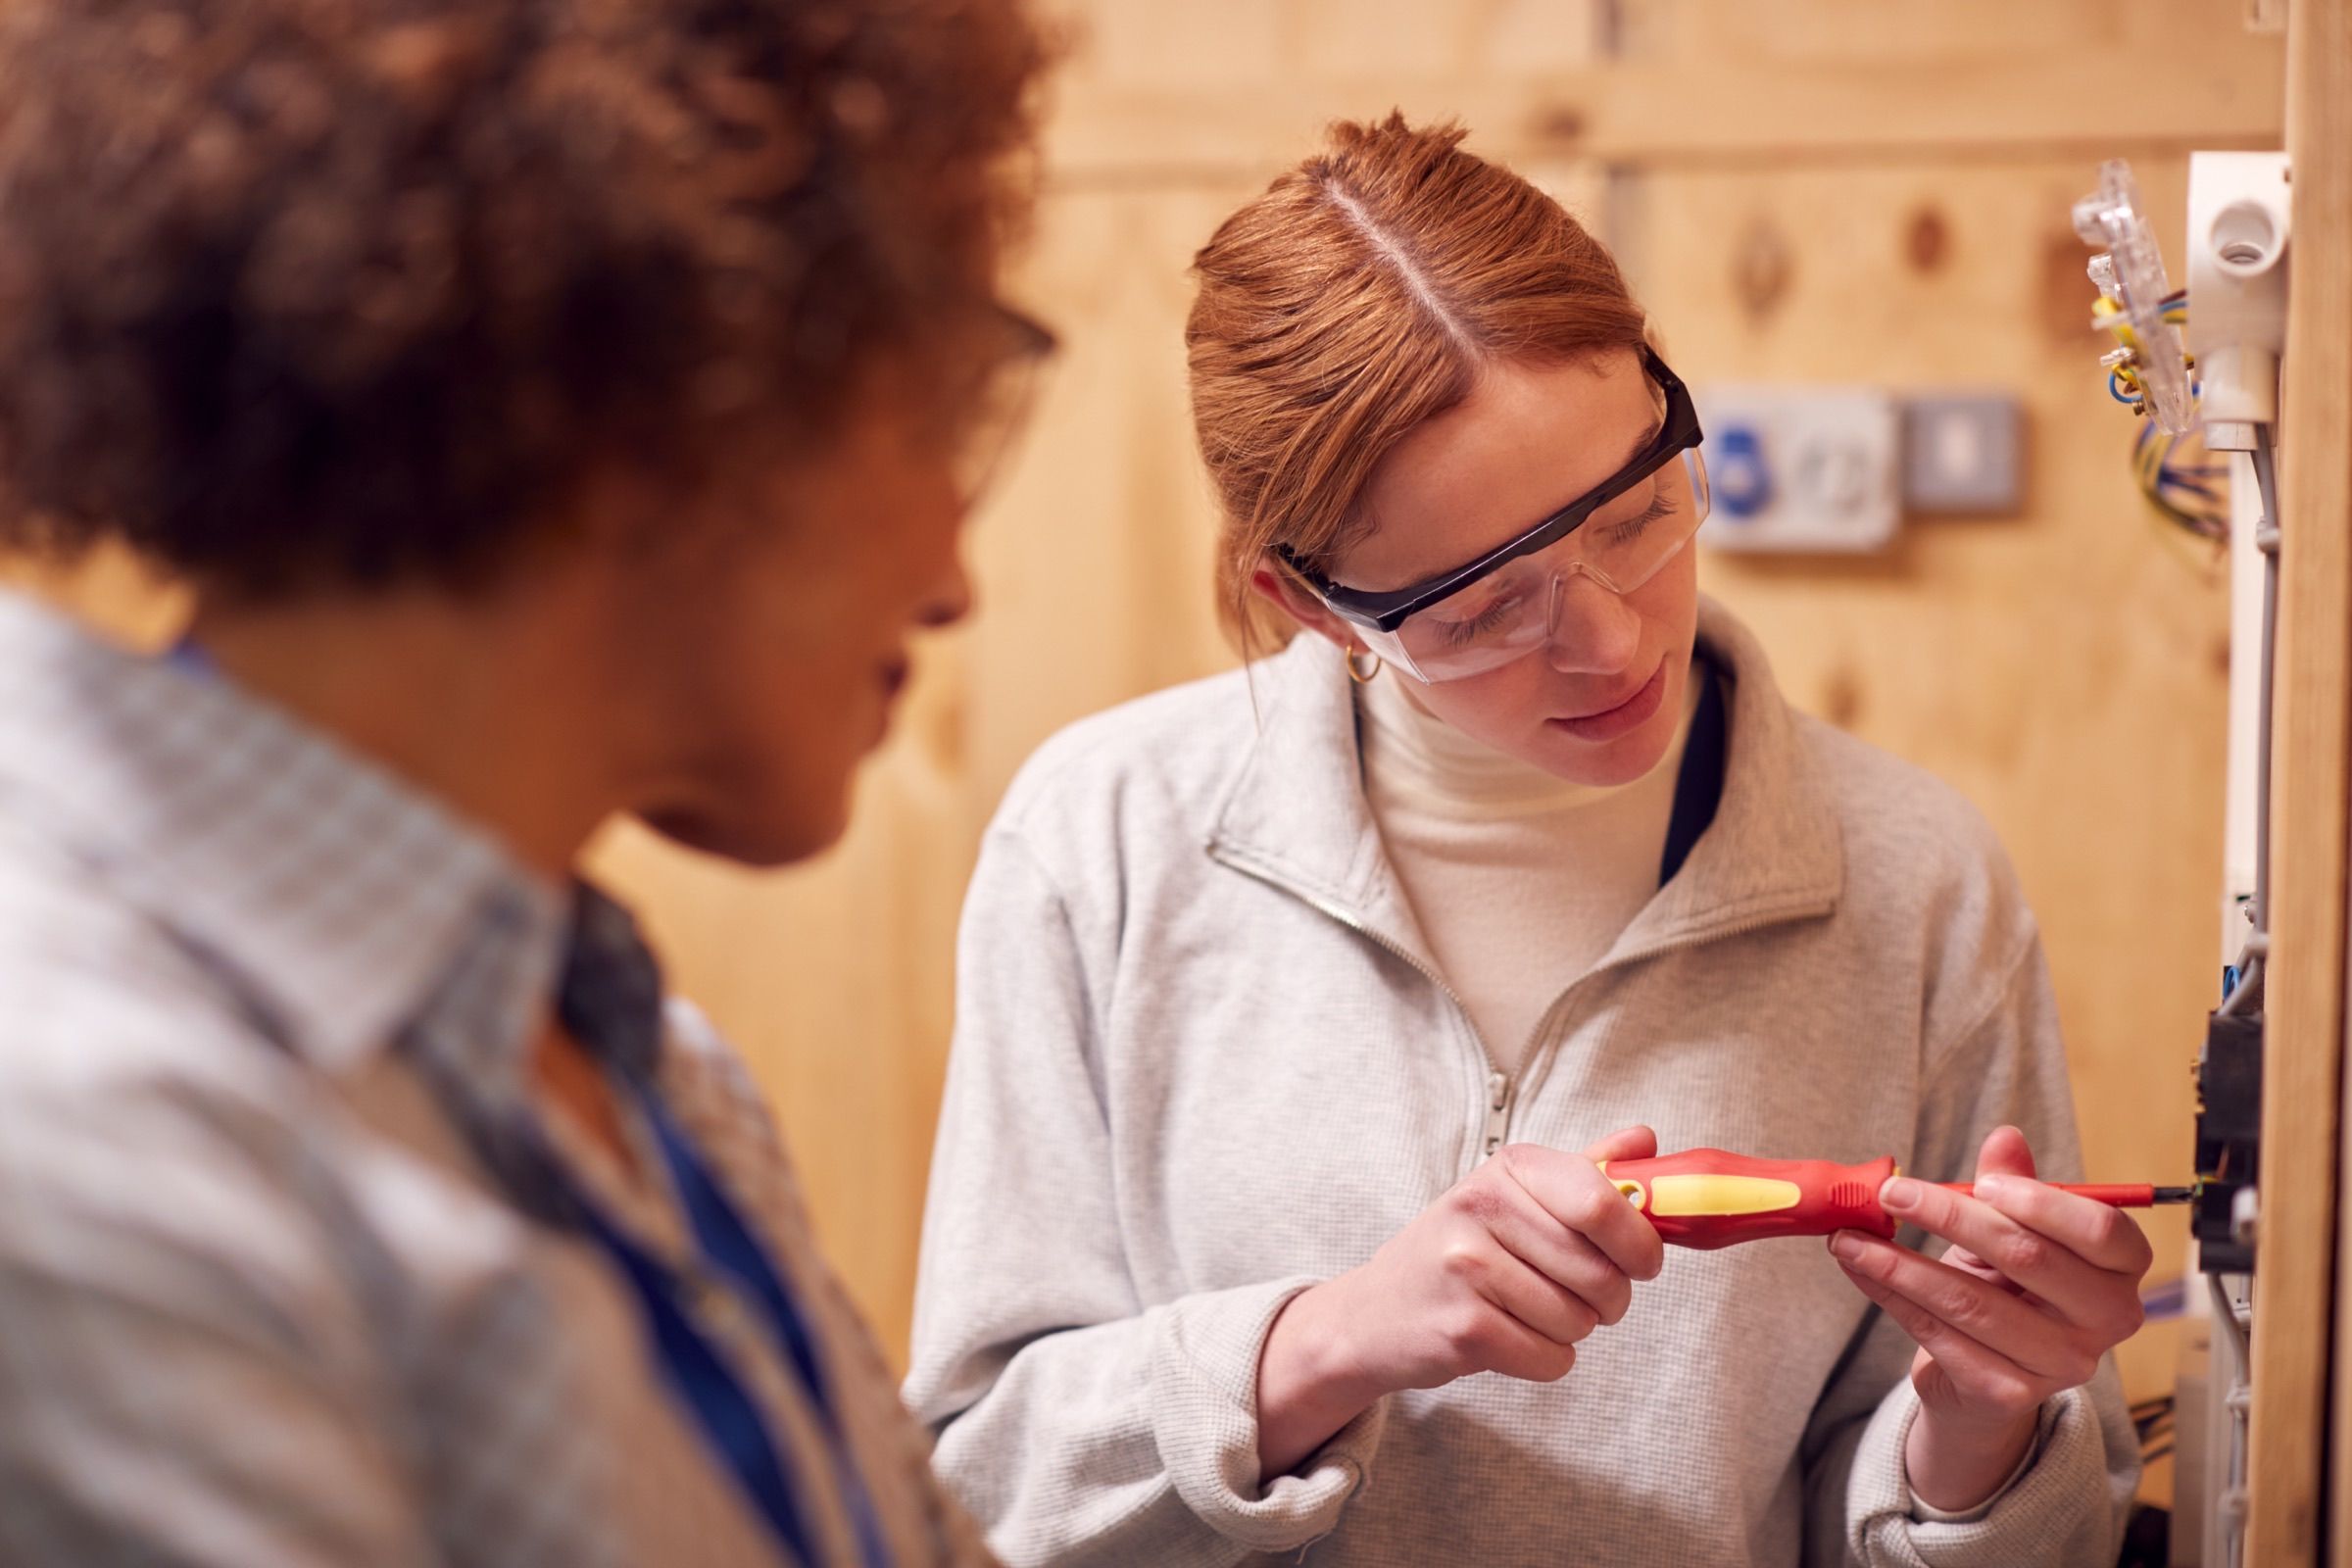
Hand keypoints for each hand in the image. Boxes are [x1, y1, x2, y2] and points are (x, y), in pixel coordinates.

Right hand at [1255, 1126, 1664, 1477]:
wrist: (1374, 1313)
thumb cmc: (1459, 1252)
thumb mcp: (1512, 1197)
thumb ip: (1584, 1169)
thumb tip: (1646, 1139)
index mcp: (1507, 1168)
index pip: (1602, 1203)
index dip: (1640, 1243)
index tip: (1643, 1262)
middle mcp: (1481, 1207)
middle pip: (1602, 1273)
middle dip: (1609, 1299)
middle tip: (1581, 1295)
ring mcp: (1466, 1268)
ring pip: (1580, 1322)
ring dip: (1571, 1331)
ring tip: (1530, 1313)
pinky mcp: (1462, 1328)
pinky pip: (1551, 1359)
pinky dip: (1545, 1360)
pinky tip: (1511, 1339)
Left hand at [1826, 1126, 2152, 1512]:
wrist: (1981, 1374)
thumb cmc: (2003, 1287)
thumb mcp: (2010, 1232)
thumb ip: (2013, 1188)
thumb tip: (2005, 1136)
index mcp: (2121, 1270)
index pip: (2102, 1231)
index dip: (2042, 1203)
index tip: (1983, 1183)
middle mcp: (2106, 1321)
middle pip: (2028, 1257)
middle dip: (1949, 1215)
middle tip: (1889, 1192)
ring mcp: (2061, 1364)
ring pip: (1970, 1300)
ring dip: (1898, 1261)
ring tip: (1848, 1235)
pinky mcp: (2008, 1393)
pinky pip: (1938, 1333)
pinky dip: (1890, 1294)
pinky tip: (1859, 1269)